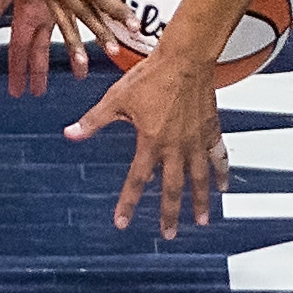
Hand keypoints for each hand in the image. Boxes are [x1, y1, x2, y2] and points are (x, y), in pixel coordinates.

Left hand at [64, 43, 229, 237]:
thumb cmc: (151, 76)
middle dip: (170, 213)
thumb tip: (69, 133)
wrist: (184, 58)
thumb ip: (94, 120)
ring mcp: (196, 140)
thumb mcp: (116, 99)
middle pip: (173, 188)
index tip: (122, 222)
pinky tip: (223, 186)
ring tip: (202, 219)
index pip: (137, 180)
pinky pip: (218, 156)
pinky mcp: (210, 130)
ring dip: (200, 201)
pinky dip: (221, 172)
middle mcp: (176, 147)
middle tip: (169, 234)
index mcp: (151, 142)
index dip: (128, 202)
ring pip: (200, 178)